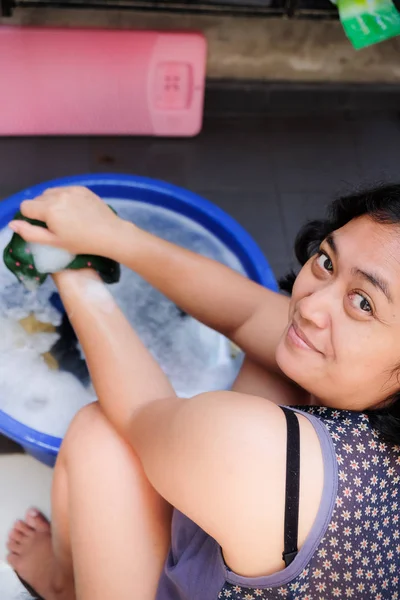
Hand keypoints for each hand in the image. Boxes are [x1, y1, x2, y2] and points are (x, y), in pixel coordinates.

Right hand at [9, 186, 123, 255]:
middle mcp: (58, 195)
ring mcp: (71, 190)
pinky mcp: (82, 188)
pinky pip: (64, 190)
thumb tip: (12, 224)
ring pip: (50, 193)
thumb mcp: (54, 242)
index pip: (26, 207)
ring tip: (64, 217)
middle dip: (41, 210)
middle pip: (37, 199)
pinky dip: (64, 198)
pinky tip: (74, 210)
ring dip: (52, 202)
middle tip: (56, 224)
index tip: (43, 227)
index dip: (31, 218)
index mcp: (49, 209)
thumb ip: (30, 233)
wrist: (110, 234)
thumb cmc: (82, 242)